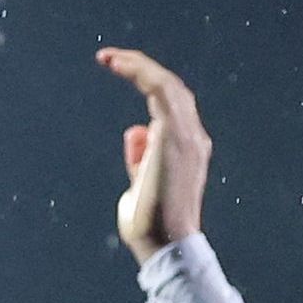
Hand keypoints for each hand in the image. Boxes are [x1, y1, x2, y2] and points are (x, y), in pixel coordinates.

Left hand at [99, 47, 209, 255]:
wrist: (165, 244)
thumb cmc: (150, 224)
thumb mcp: (141, 184)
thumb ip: (140, 158)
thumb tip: (135, 130)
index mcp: (188, 147)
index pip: (171, 104)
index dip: (146, 82)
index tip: (117, 70)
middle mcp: (194, 137)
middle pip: (172, 88)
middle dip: (141, 69)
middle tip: (109, 58)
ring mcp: (188, 135)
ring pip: (167, 84)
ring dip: (138, 65)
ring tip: (110, 58)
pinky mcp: (176, 135)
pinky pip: (161, 89)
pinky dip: (141, 72)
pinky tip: (119, 64)